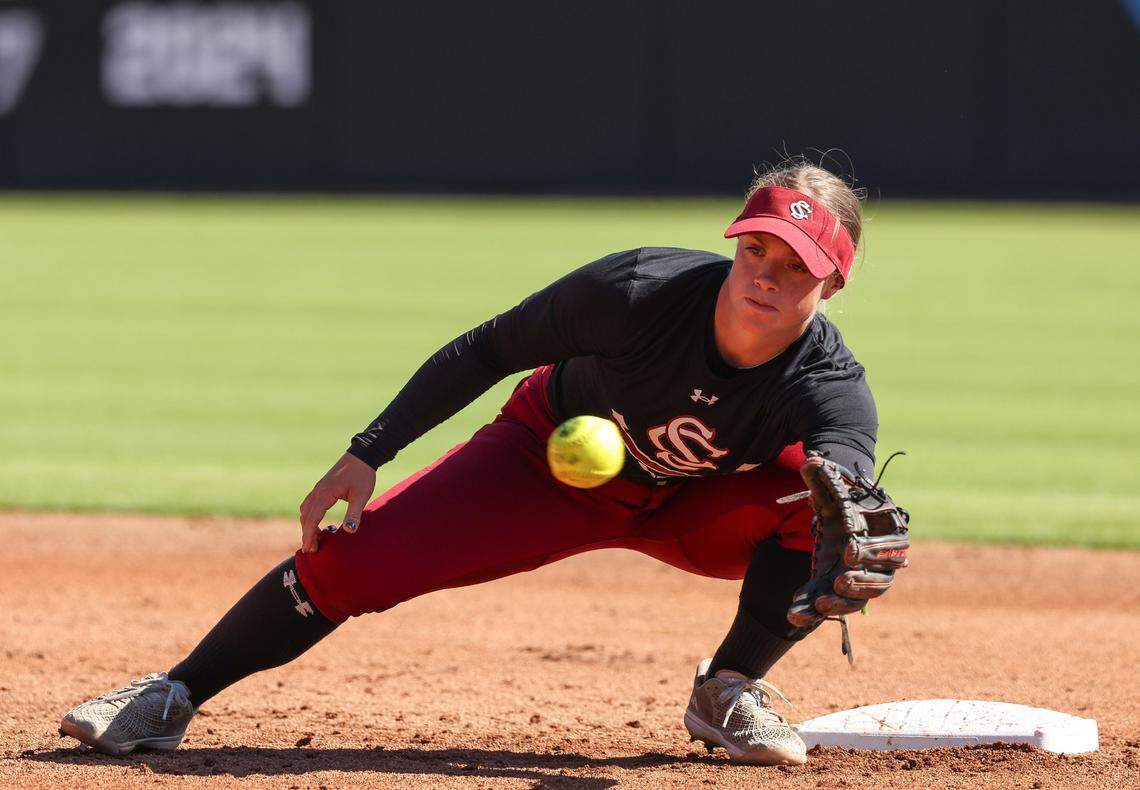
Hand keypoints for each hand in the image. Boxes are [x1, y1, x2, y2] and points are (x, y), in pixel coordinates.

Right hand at [298, 452, 375, 553]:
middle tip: (311, 550)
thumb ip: (354, 514)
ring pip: (305, 510)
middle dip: (306, 534)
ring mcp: (318, 488)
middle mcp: (317, 491)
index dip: (309, 535)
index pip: (312, 519)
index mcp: (324, 494)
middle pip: (306, 516)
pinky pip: (309, 504)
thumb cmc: (362, 475)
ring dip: (306, 525)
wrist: (361, 455)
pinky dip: (309, 516)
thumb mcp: (361, 496)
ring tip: (313, 539)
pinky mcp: (322, 487)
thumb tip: (349, 531)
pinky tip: (316, 523)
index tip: (310, 549)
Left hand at [787, 453, 909, 627]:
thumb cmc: (843, 509)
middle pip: (883, 577)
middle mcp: (884, 559)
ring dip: (845, 602)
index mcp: (887, 532)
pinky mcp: (847, 593)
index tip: (848, 549)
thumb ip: (823, 479)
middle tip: (841, 580)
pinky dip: (818, 612)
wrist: (839, 528)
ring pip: (866, 597)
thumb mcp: (831, 495)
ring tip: (821, 602)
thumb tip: (811, 461)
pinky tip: (795, 614)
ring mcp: (868, 578)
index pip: (892, 544)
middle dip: (863, 581)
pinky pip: (840, 608)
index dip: (874, 550)